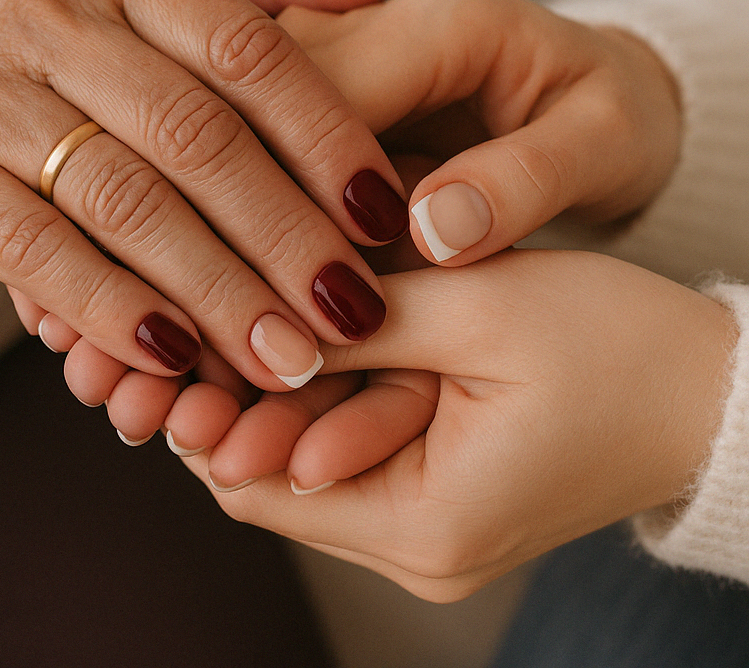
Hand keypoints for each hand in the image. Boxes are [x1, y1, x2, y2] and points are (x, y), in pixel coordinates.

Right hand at [0, 0, 403, 388]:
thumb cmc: (44, 85)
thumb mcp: (136, 25)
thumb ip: (250, 1)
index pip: (247, 46)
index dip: (327, 133)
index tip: (386, 217)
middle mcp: (47, 12)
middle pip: (194, 131)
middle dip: (285, 234)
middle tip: (351, 315)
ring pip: (124, 197)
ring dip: (217, 290)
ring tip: (285, 360)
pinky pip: (36, 247)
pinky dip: (114, 308)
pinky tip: (174, 360)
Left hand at [182, 249, 735, 600]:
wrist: (712, 395)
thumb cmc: (619, 350)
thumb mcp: (480, 314)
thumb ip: (362, 325)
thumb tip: (252, 325)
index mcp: (424, 524)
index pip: (260, 483)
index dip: (203, 411)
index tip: (166, 346)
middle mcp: (417, 546)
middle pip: (271, 474)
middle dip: (228, 397)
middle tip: (180, 322)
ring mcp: (428, 526)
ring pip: (305, 456)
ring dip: (272, 390)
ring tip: (225, 317)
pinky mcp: (443, 494)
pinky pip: (351, 449)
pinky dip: (321, 395)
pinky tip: (296, 336)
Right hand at [277, 0, 682, 265]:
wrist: (619, 94)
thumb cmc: (619, 118)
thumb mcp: (605, 146)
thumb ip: (524, 183)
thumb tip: (430, 232)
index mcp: (444, 21)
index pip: (335, 90)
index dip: (306, 182)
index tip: (313, 280)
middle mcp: (376, 19)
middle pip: (270, 95)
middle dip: (263, 193)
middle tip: (278, 296)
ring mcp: (344, 50)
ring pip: (255, 113)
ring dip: (254, 198)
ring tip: (265, 287)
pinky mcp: (328, 90)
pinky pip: (269, 134)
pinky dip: (266, 197)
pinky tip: (270, 259)